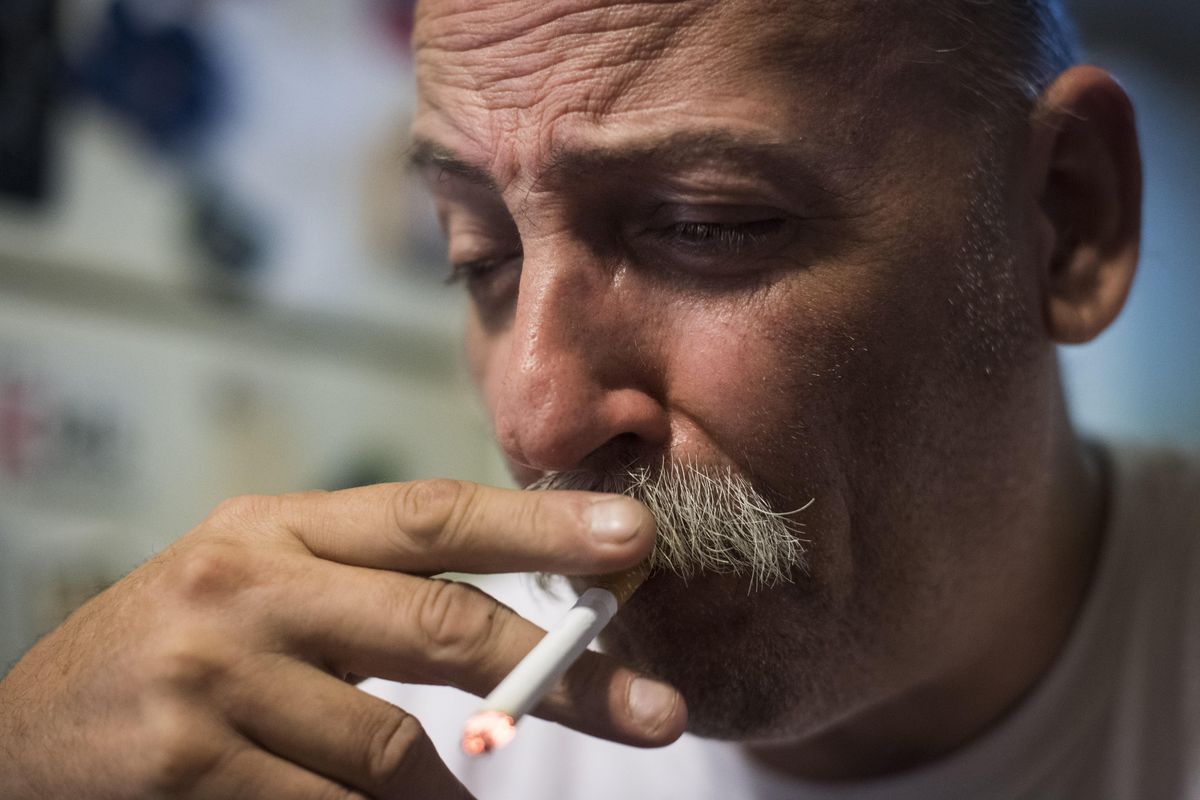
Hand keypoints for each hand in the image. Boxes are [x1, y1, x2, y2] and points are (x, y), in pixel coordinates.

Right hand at [0, 481, 686, 798]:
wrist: (30, 737)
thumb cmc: (185, 658)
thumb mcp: (271, 588)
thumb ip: (378, 589)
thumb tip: (529, 616)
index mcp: (281, 527)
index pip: (434, 515)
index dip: (542, 526)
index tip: (634, 539)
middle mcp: (249, 584)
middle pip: (442, 624)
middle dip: (560, 672)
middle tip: (652, 712)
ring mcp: (214, 675)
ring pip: (395, 751)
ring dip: (455, 793)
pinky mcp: (184, 766)